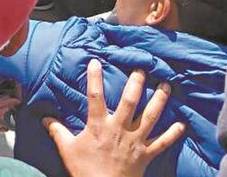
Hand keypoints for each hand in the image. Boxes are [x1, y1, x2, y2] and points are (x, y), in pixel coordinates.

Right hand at [43, 59, 184, 176]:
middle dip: (137, 83)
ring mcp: (135, 142)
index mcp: (98, 126)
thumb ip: (57, 131)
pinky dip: (173, 134)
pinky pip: (162, 143)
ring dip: (159, 100)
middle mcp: (119, 129)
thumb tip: (45, 118)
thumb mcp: (67, 149)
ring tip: (166, 86)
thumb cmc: (84, 170)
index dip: (94, 77)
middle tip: (142, 69)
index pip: (95, 96)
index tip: (95, 61)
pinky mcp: (146, 155)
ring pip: (150, 117)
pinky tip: (181, 125)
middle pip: (130, 101)